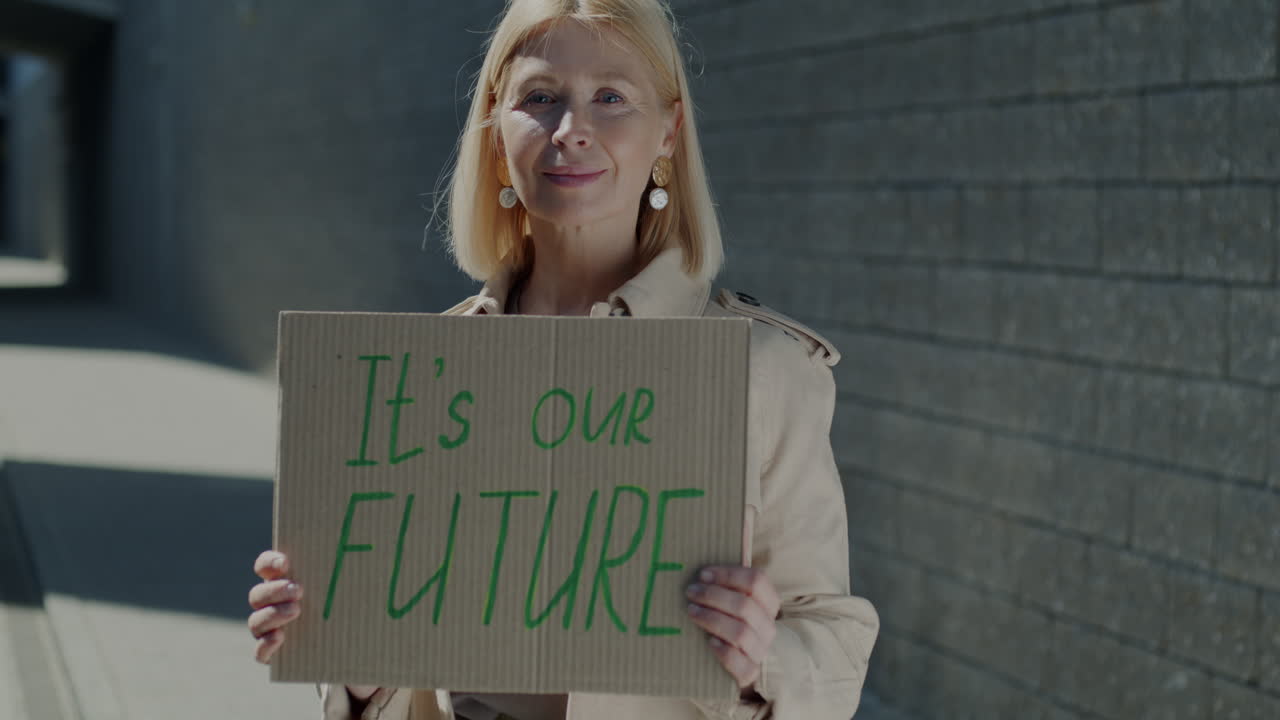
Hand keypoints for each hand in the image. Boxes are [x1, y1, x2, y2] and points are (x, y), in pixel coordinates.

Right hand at [247, 551, 378, 702]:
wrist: (354, 647)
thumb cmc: (353, 607)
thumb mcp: (357, 587)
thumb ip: (363, 570)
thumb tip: (400, 549)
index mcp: (288, 580)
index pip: (267, 565)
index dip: (270, 562)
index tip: (286, 562)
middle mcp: (273, 603)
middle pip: (259, 593)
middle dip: (275, 590)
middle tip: (299, 591)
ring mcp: (271, 628)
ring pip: (256, 621)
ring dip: (272, 615)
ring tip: (296, 612)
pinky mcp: (275, 654)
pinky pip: (260, 652)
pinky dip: (265, 646)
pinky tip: (280, 639)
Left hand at [685, 565, 781, 688]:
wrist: (735, 662)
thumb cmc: (729, 621)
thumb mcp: (732, 602)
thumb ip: (725, 587)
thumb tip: (701, 573)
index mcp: (769, 603)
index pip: (757, 581)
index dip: (728, 575)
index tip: (703, 574)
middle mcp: (768, 626)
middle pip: (745, 605)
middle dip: (714, 595)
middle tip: (691, 592)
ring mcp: (761, 650)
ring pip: (741, 632)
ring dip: (712, 619)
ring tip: (692, 612)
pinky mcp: (750, 672)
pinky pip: (740, 663)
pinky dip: (723, 651)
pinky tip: (710, 642)